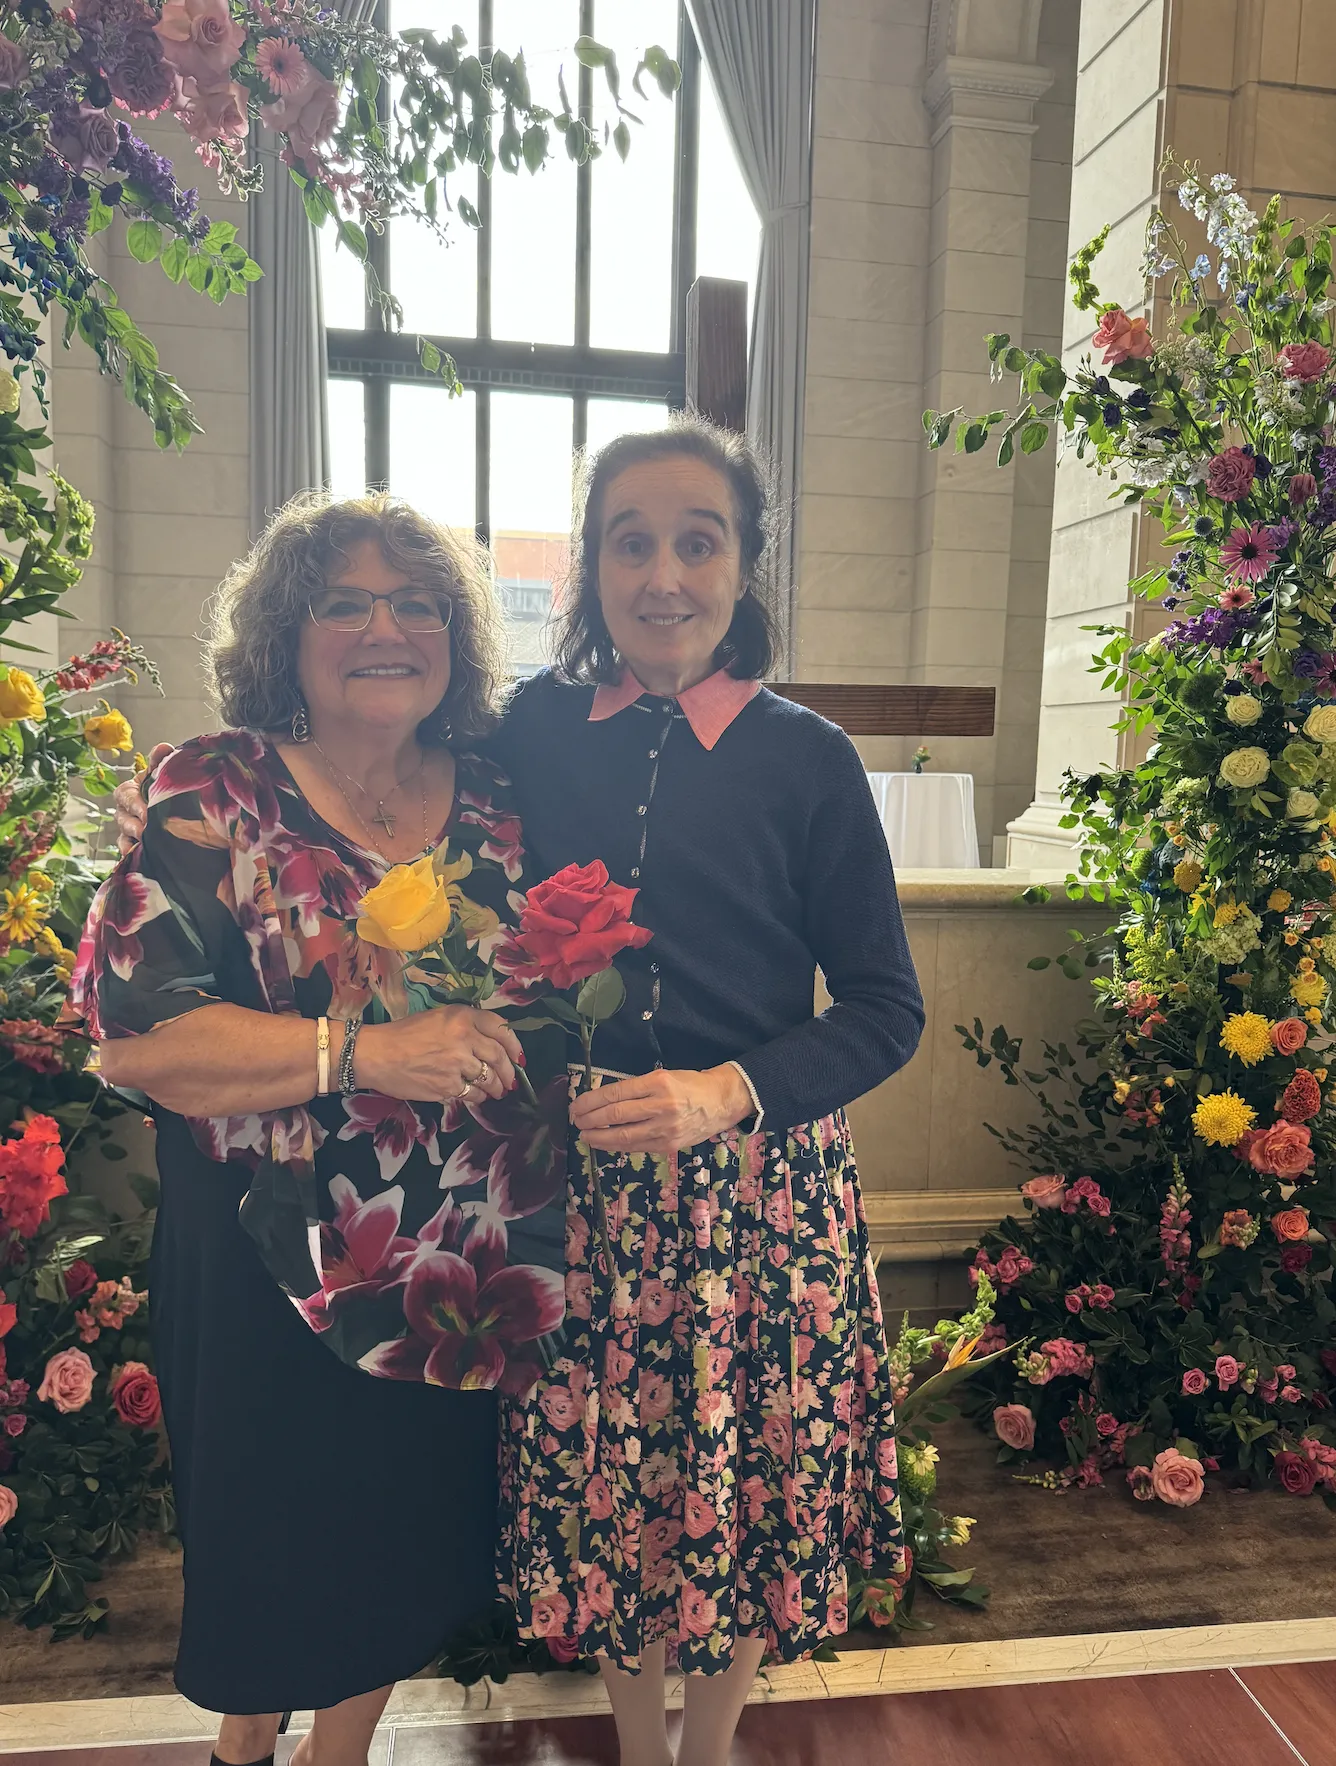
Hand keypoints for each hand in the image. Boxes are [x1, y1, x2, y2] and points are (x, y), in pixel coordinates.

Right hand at [114, 741, 170, 854]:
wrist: (177, 806)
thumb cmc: (163, 787)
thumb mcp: (162, 772)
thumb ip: (160, 760)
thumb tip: (163, 747)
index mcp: (129, 789)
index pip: (125, 794)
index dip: (134, 803)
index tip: (147, 812)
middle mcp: (124, 809)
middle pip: (122, 816)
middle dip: (134, 823)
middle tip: (148, 829)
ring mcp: (127, 827)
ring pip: (124, 833)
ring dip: (133, 837)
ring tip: (146, 841)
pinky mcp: (132, 842)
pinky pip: (125, 848)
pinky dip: (130, 852)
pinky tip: (137, 854)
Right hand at [356, 1005, 523, 1104]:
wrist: (376, 1054)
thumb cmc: (403, 1034)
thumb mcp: (438, 1017)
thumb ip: (465, 1026)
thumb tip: (492, 1043)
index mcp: (461, 1017)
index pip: (500, 1028)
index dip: (514, 1044)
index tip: (519, 1057)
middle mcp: (463, 1038)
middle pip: (498, 1056)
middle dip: (509, 1072)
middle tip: (511, 1081)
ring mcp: (456, 1064)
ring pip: (488, 1078)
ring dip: (497, 1088)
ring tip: (498, 1091)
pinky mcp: (447, 1086)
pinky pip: (472, 1094)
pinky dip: (478, 1097)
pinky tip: (477, 1097)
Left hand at [571, 1065, 752, 1156]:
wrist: (720, 1102)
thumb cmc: (689, 1084)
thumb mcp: (663, 1076)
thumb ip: (637, 1088)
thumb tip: (603, 1101)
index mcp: (657, 1082)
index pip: (615, 1093)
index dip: (591, 1101)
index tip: (577, 1105)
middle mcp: (661, 1105)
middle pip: (615, 1114)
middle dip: (589, 1119)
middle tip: (575, 1120)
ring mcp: (665, 1128)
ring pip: (623, 1135)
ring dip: (599, 1137)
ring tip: (584, 1135)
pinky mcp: (668, 1145)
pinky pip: (636, 1147)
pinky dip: (617, 1146)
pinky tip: (605, 1143)